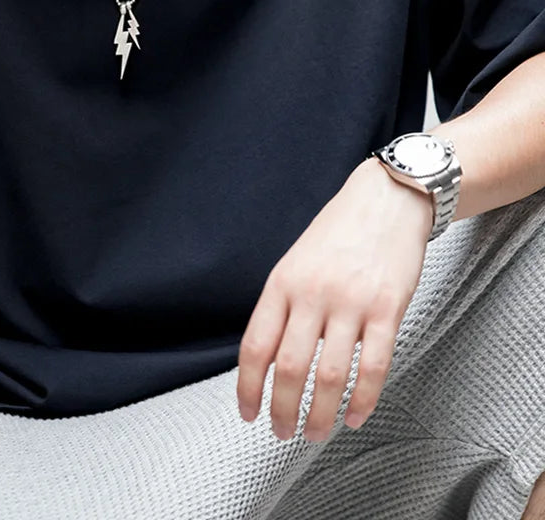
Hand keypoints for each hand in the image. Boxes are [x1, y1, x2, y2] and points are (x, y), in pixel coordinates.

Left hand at [236, 157, 432, 441]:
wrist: (385, 200)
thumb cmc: (336, 234)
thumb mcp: (294, 261)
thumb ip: (282, 305)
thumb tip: (267, 360)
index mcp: (282, 283)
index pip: (255, 346)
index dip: (247, 387)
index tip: (248, 413)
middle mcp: (312, 294)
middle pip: (288, 367)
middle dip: (281, 409)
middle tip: (282, 433)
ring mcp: (351, 302)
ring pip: (329, 375)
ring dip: (319, 414)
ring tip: (315, 434)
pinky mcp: (388, 308)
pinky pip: (374, 366)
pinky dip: (363, 399)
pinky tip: (354, 416)